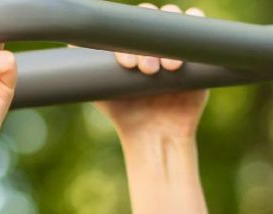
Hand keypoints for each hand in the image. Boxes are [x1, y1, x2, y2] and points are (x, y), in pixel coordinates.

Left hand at [95, 6, 209, 142]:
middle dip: (149, 43)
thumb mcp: (100, 89)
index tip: (126, 65)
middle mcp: (154, 39)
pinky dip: (196, 24)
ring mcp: (177, 43)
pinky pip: (200, 27)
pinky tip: (187, 46)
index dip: (127, 38)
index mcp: (132, 42)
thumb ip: (86, 67)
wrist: (155, 134)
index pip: (129, 23)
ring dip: (170, 41)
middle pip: (153, 19)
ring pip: (175, 21)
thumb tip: (71, 42)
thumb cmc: (125, 111)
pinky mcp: (198, 53)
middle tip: (146, 70)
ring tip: (168, 68)